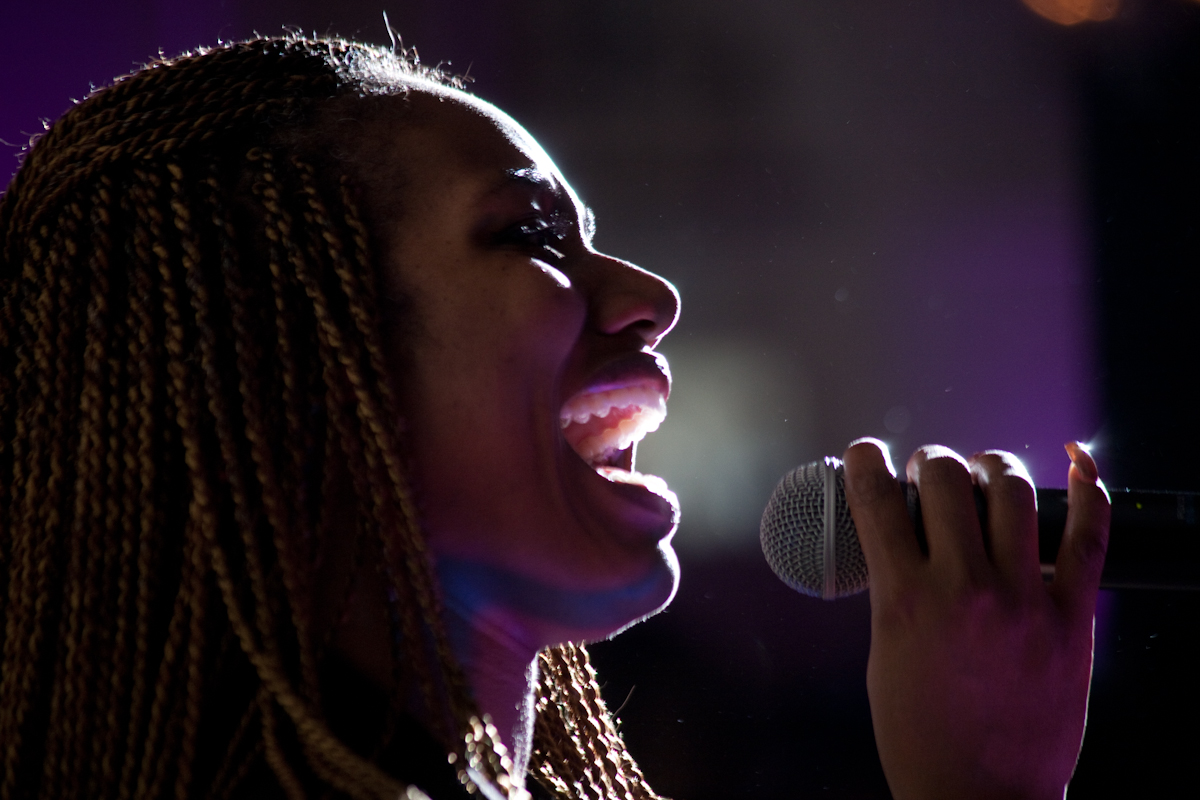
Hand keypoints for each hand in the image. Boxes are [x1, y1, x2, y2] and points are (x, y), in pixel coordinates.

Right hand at [843, 440, 1109, 799]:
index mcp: (904, 599)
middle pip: (944, 476)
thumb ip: (892, 588)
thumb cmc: (921, 735)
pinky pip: (1089, 532)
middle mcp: (964, 589)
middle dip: (929, 462)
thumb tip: (896, 536)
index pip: (876, 497)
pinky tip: (1075, 464)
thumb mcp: (883, 653)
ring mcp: (1024, 599)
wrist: (981, 798)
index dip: (866, 460)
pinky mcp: (1073, 616)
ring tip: (984, 476)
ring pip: (1011, 489)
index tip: (868, 456)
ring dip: (991, 468)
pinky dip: (1086, 488)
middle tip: (929, 475)